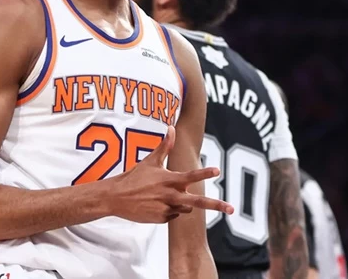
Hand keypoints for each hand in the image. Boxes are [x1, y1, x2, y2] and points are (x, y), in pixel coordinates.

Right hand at [107, 126, 233, 222]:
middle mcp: (171, 195)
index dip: (205, 172)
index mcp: (169, 179)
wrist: (116, 197)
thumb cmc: (134, 177)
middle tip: (231, 209)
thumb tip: (171, 127)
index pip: (191, 176)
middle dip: (217, 205)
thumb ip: (164, 146)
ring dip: (183, 203)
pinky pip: (174, 216)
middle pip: (199, 202)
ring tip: (164, 196)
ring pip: (186, 208)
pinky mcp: (162, 220)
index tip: (217, 170)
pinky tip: (156, 204)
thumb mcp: (150, 161)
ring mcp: (167, 209)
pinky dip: (170, 210)